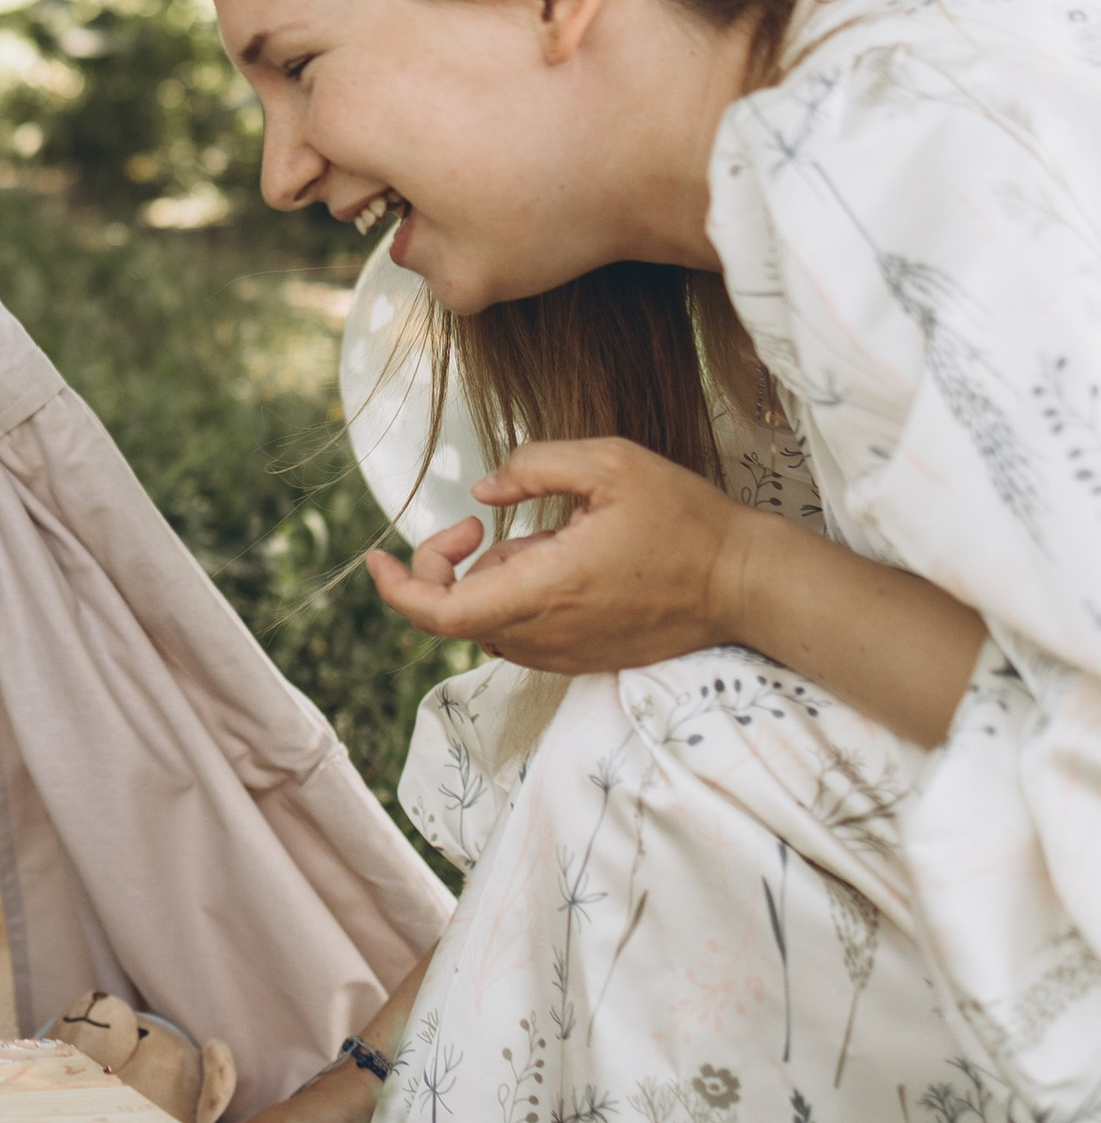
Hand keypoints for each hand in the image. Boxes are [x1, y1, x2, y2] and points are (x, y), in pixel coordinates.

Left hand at [365, 437, 753, 675]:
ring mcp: (564, 654)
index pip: (438, 613)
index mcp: (543, 589)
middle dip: (444, 567)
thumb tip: (484, 493)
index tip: (378, 555)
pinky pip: (523, 634)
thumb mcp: (610, 463)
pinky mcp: (583, 659)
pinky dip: (517, 597)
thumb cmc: (683, 520)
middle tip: (471, 526)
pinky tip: (560, 562)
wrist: (744, 583)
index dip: (396, 587)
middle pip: (455, 615)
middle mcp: (545, 634)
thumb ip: (534, 465)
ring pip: (488, 624)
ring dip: (488, 583)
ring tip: (540, 540)